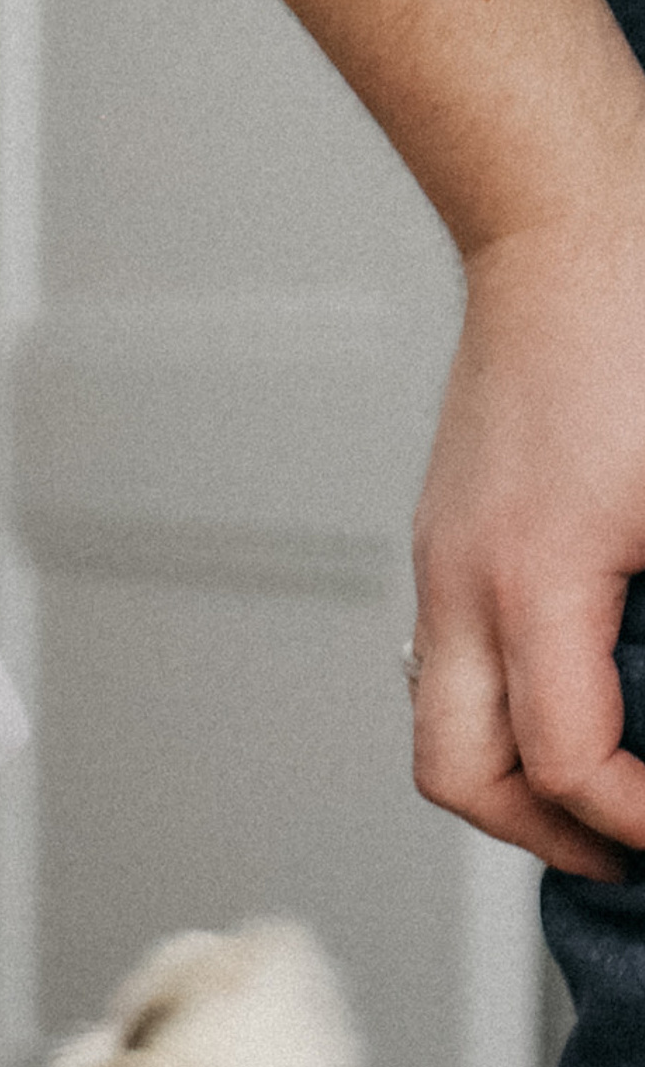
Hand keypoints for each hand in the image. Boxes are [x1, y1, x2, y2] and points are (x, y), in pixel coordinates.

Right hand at [411, 222, 644, 875]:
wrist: (568, 215)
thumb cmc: (640, 319)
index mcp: (535, 575)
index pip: (566, 760)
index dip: (634, 820)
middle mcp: (466, 578)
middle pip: (459, 774)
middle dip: (540, 835)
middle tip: (623, 851)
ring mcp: (445, 553)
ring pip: (441, 721)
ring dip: (512, 776)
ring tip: (596, 792)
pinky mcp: (449, 527)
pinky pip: (453, 656)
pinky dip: (505, 704)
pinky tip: (576, 687)